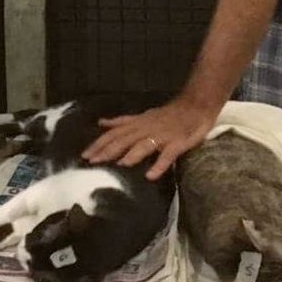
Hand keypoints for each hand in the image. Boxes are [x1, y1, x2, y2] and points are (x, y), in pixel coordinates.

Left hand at [81, 96, 218, 179]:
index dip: (100, 143)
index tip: (84, 155)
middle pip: (125, 139)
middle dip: (108, 150)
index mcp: (139, 123)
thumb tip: (102, 123)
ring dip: (131, 155)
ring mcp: (163, 136)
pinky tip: (150, 175)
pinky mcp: (178, 143)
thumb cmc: (169, 113)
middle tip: (92, 162)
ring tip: (118, 165)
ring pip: (144, 145)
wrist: (196, 105)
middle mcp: (147, 128)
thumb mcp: (143, 115)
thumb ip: (123, 121)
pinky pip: (168, 155)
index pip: (115, 133)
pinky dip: (159, 165)